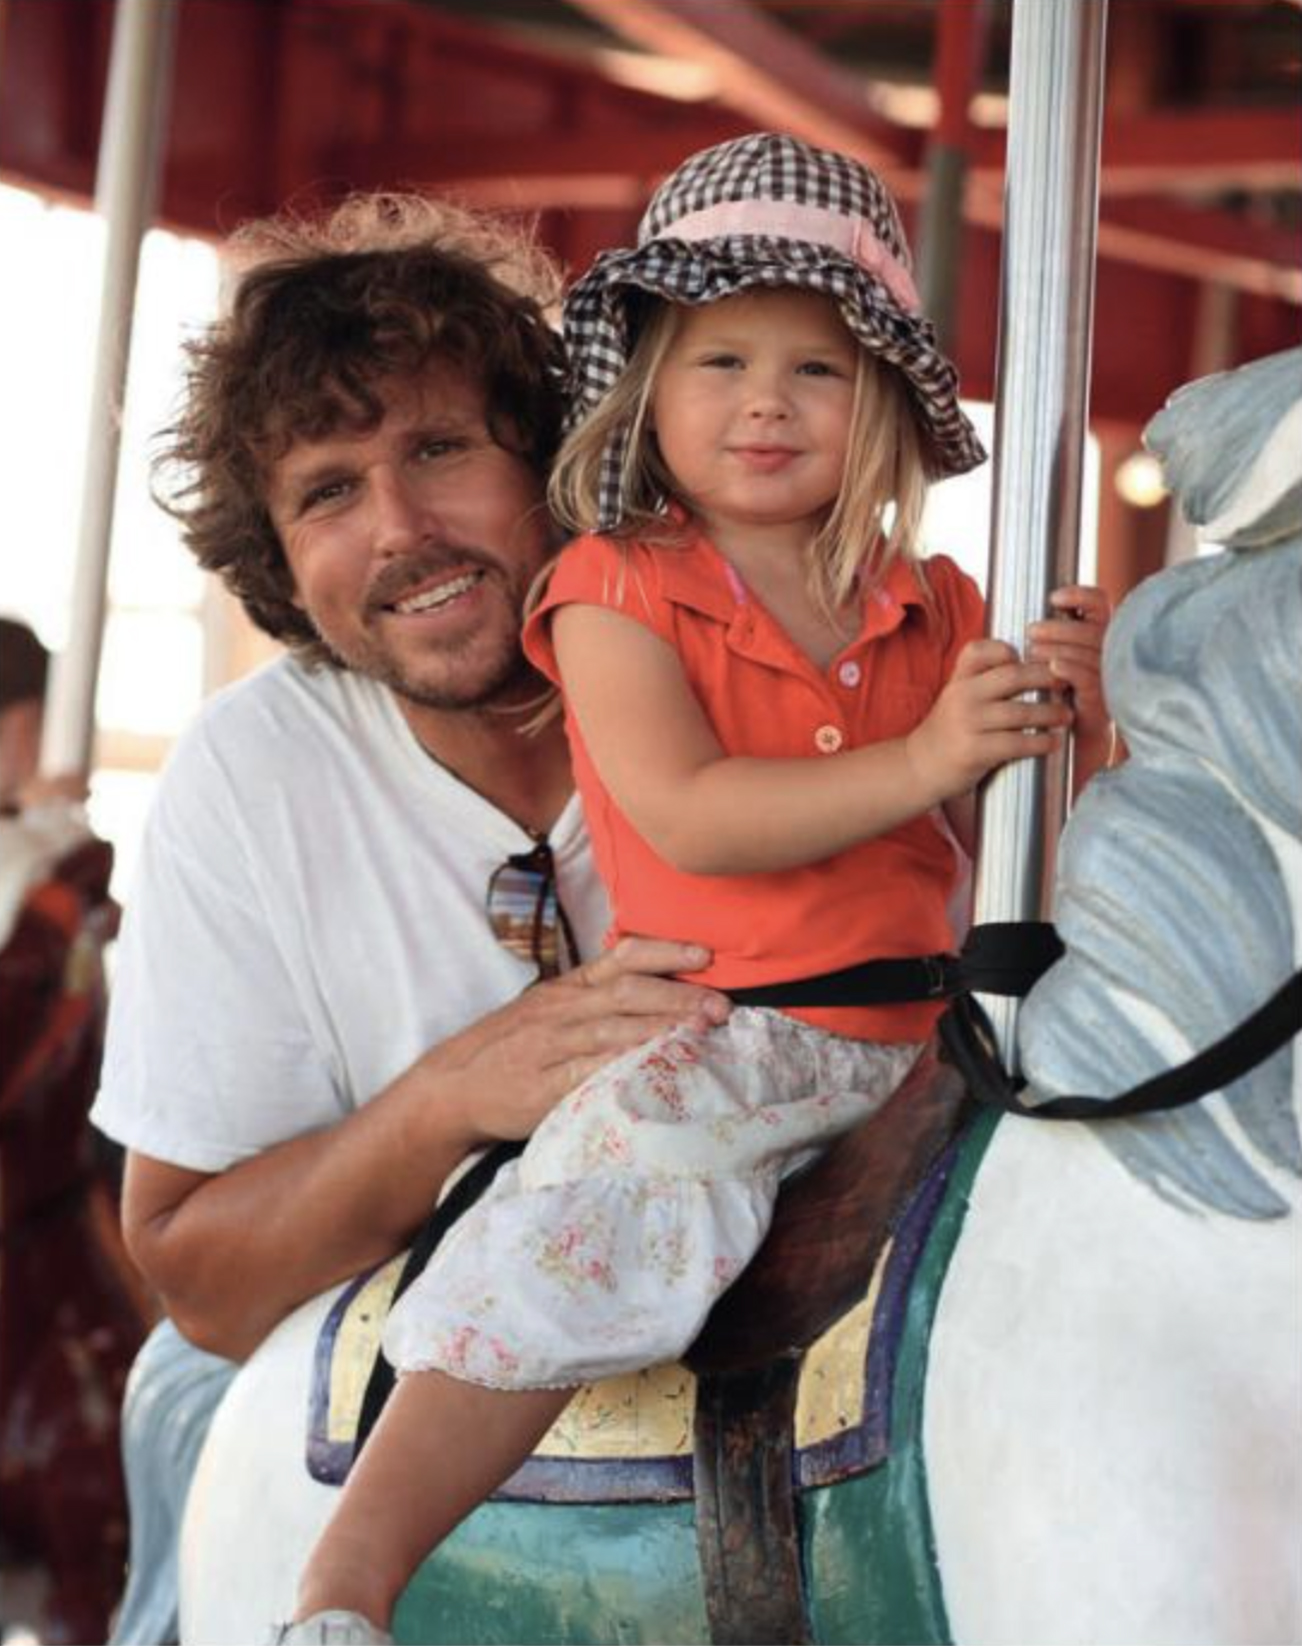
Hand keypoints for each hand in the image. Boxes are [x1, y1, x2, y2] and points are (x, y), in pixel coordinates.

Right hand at [428, 938, 730, 1144]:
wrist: (452, 1085)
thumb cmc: (512, 1047)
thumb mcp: (550, 1011)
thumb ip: (595, 1001)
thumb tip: (659, 996)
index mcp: (569, 987)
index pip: (622, 958)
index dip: (666, 953)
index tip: (706, 955)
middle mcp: (563, 1009)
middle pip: (628, 992)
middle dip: (679, 997)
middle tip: (722, 1007)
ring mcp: (552, 1046)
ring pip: (614, 1029)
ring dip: (663, 1030)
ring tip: (702, 1034)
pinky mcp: (544, 1085)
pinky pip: (590, 1072)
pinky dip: (625, 1066)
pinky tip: (656, 1068)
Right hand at [905, 638, 1069, 803]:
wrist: (920, 766)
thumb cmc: (950, 730)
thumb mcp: (957, 696)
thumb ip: (985, 681)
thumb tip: (1036, 667)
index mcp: (959, 679)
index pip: (980, 650)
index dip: (1008, 650)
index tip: (1034, 656)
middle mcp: (961, 695)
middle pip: (1012, 676)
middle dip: (1046, 677)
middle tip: (1069, 682)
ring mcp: (967, 723)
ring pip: (1019, 712)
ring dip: (1051, 713)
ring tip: (1068, 716)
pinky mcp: (973, 750)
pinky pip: (1015, 743)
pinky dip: (1040, 742)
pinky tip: (1053, 742)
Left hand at [1027, 584, 1115, 784]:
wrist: (1065, 751)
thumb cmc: (1051, 704)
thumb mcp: (1046, 668)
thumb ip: (1041, 644)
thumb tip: (1020, 620)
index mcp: (1095, 642)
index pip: (1100, 606)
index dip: (1082, 595)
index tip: (1054, 596)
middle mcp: (1108, 657)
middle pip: (1094, 628)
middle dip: (1061, 626)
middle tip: (1032, 631)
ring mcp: (1109, 680)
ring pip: (1092, 652)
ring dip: (1061, 646)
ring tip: (1033, 649)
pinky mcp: (1103, 704)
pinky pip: (1091, 680)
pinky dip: (1072, 670)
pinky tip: (1054, 668)